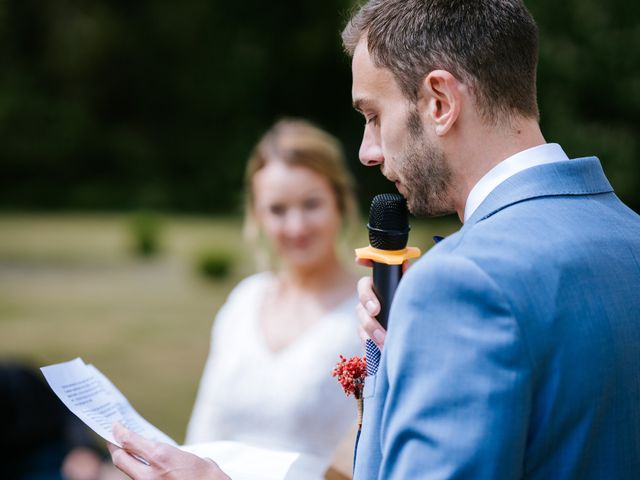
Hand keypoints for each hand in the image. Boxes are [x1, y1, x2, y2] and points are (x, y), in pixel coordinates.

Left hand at [107, 423, 229, 479]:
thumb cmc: (210, 478)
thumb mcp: (194, 459)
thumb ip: (176, 454)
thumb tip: (172, 456)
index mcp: (161, 456)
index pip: (129, 441)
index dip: (119, 432)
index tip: (115, 426)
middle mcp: (149, 473)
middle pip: (120, 459)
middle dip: (115, 448)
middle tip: (114, 439)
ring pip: (128, 473)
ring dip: (128, 463)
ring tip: (128, 454)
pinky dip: (139, 472)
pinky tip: (144, 468)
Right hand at [355, 258, 409, 348]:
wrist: (418, 338)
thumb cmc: (414, 309)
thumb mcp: (412, 294)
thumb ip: (408, 280)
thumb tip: (405, 264)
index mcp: (380, 289)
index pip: (369, 276)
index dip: (363, 263)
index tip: (360, 260)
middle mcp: (370, 302)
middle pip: (361, 298)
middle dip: (367, 302)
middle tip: (376, 311)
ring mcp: (367, 319)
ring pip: (361, 320)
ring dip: (371, 328)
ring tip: (384, 338)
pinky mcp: (368, 337)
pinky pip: (363, 338)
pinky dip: (370, 343)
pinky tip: (379, 348)